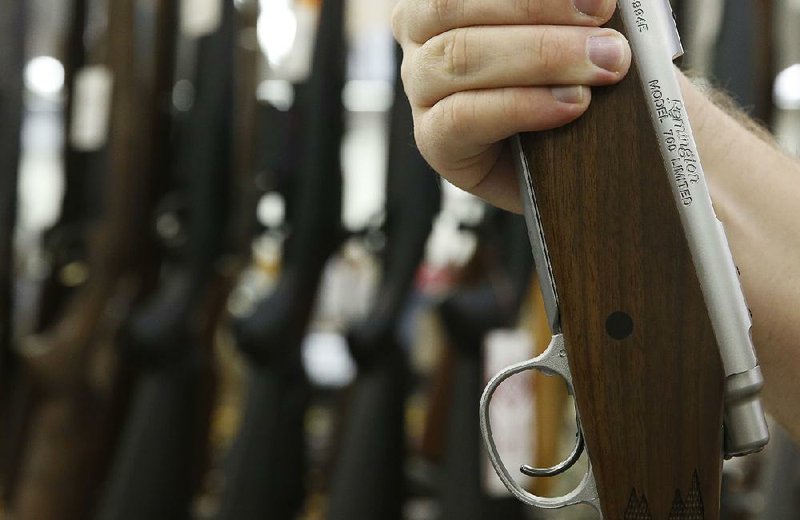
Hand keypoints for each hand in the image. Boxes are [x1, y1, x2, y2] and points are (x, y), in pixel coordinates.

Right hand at [392, 0, 631, 211]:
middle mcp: (420, 36)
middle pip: (455, 6)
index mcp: (438, 0)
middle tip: (605, 33)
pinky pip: (463, 116)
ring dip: (540, 57)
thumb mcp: (552, 34)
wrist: (544, 166)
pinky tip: (570, 103)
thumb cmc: (548, 85)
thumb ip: (560, 18)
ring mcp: (419, 89)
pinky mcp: (432, 139)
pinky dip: (522, 105)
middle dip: (539, 9)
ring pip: (459, 57)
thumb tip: (595, 2)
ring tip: (601, 66)